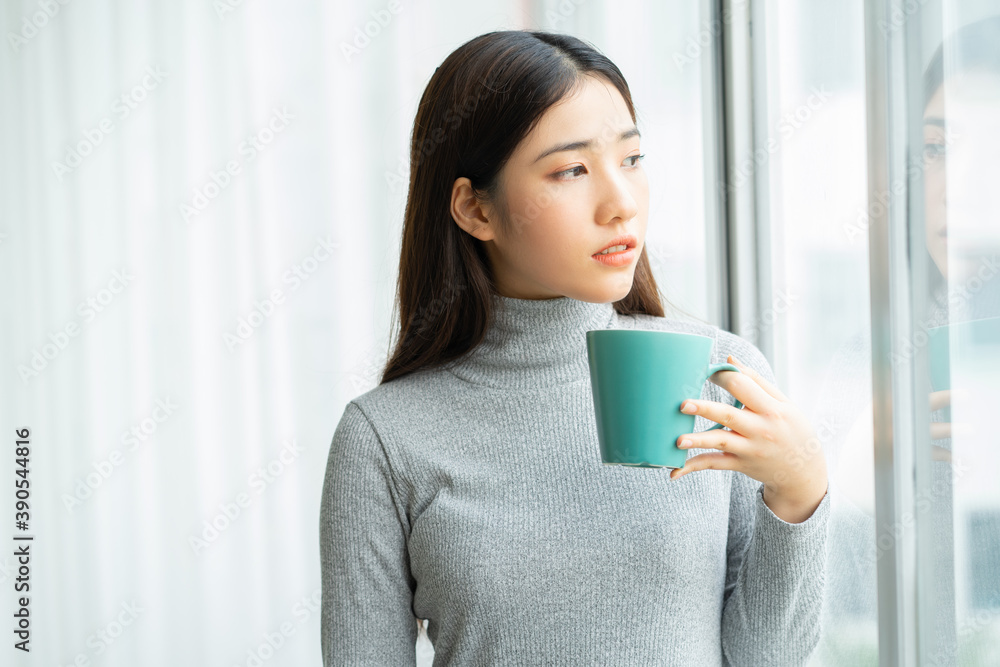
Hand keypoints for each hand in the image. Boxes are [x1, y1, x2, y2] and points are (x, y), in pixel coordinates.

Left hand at [670, 354, 827, 523]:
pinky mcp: (740, 464)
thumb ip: (756, 380)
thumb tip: (728, 359)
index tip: (705, 371)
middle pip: (729, 415)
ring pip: (720, 442)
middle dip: (705, 409)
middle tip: (683, 404)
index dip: (722, 376)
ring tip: (678, 440)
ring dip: (698, 441)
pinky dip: (694, 467)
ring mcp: (749, 449)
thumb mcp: (784, 403)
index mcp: (771, 409)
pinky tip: (675, 470)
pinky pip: (714, 464)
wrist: (804, 471)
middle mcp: (760, 430)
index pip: (743, 387)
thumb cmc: (791, 428)